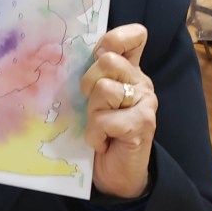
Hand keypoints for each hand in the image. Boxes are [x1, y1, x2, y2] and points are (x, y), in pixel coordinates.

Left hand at [80, 24, 157, 198]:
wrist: (113, 174)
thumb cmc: (99, 133)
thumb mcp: (91, 98)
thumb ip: (90, 74)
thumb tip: (65, 51)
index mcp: (129, 71)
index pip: (135, 36)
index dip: (116, 37)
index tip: (100, 53)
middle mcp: (141, 82)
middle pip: (108, 60)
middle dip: (89, 85)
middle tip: (93, 108)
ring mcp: (146, 102)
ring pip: (104, 89)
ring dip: (92, 113)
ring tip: (99, 127)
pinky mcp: (143, 124)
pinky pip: (105, 119)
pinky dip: (95, 134)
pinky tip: (103, 142)